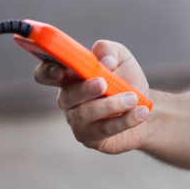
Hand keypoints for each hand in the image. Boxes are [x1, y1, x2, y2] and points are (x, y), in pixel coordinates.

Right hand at [33, 39, 151, 153]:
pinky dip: (124, 120)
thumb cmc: (126, 79)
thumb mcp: (121, 57)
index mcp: (69, 76)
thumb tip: (104, 60)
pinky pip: (103, 130)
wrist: (144, 106)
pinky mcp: (90, 138)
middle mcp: (68, 100)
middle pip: (67, 96)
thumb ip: (109, 50)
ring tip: (133, 98)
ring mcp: (77, 121)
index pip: (46, 74)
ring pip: (86, 114)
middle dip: (85, 89)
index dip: (47, 72)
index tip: (61, 70)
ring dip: (111, 105)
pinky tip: (140, 112)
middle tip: (104, 83)